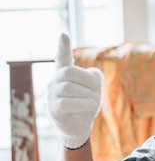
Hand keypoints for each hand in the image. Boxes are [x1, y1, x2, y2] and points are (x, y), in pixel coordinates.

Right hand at [46, 34, 102, 148]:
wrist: (80, 126)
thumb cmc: (86, 103)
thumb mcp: (94, 89)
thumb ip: (95, 77)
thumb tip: (93, 73)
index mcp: (65, 74)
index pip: (62, 57)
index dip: (63, 47)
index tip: (63, 34)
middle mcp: (55, 82)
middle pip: (68, 72)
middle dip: (87, 81)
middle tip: (96, 92)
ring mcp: (51, 95)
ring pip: (69, 87)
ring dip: (88, 94)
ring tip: (94, 102)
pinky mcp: (54, 109)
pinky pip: (67, 102)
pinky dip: (84, 103)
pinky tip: (91, 107)